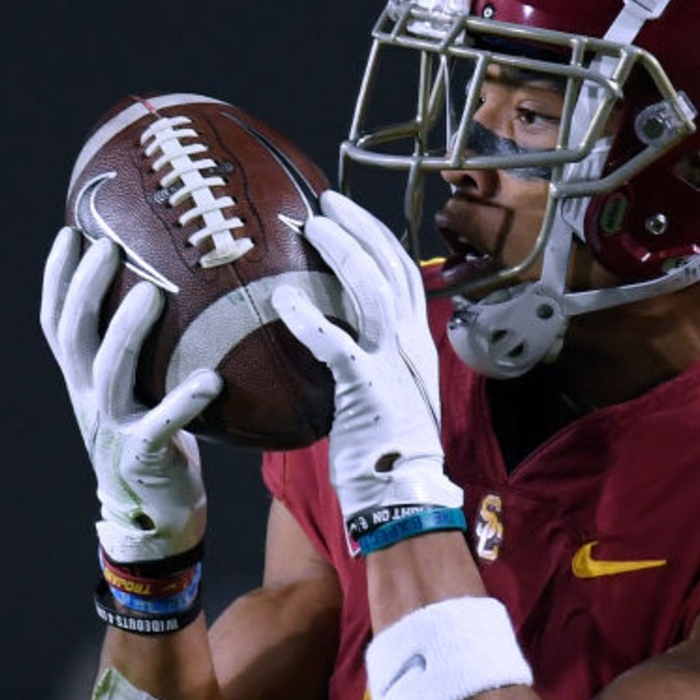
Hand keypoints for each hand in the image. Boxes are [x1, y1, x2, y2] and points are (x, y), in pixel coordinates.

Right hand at [40, 228, 219, 563]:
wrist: (156, 516)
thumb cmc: (158, 439)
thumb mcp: (141, 391)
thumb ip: (147, 352)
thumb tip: (180, 289)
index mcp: (84, 381)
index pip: (58, 322)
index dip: (56, 279)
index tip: (69, 232)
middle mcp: (89, 399)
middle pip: (76, 335)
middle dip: (86, 287)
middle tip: (107, 245)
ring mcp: (112, 428)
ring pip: (109, 372)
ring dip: (126, 331)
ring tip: (151, 294)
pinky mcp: (142, 456)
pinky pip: (161, 425)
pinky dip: (184, 401)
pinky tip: (211, 380)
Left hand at [272, 193, 462, 548]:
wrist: (405, 498)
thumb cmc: (386, 456)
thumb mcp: (385, 397)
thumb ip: (366, 363)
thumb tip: (331, 340)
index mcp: (416, 346)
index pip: (405, 275)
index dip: (378, 239)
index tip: (349, 215)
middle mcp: (411, 347)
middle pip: (392, 268)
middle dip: (362, 228)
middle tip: (328, 201)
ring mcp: (393, 365)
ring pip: (373, 291)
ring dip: (343, 253)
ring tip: (314, 226)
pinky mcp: (369, 389)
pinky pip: (336, 343)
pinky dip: (310, 319)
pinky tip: (282, 301)